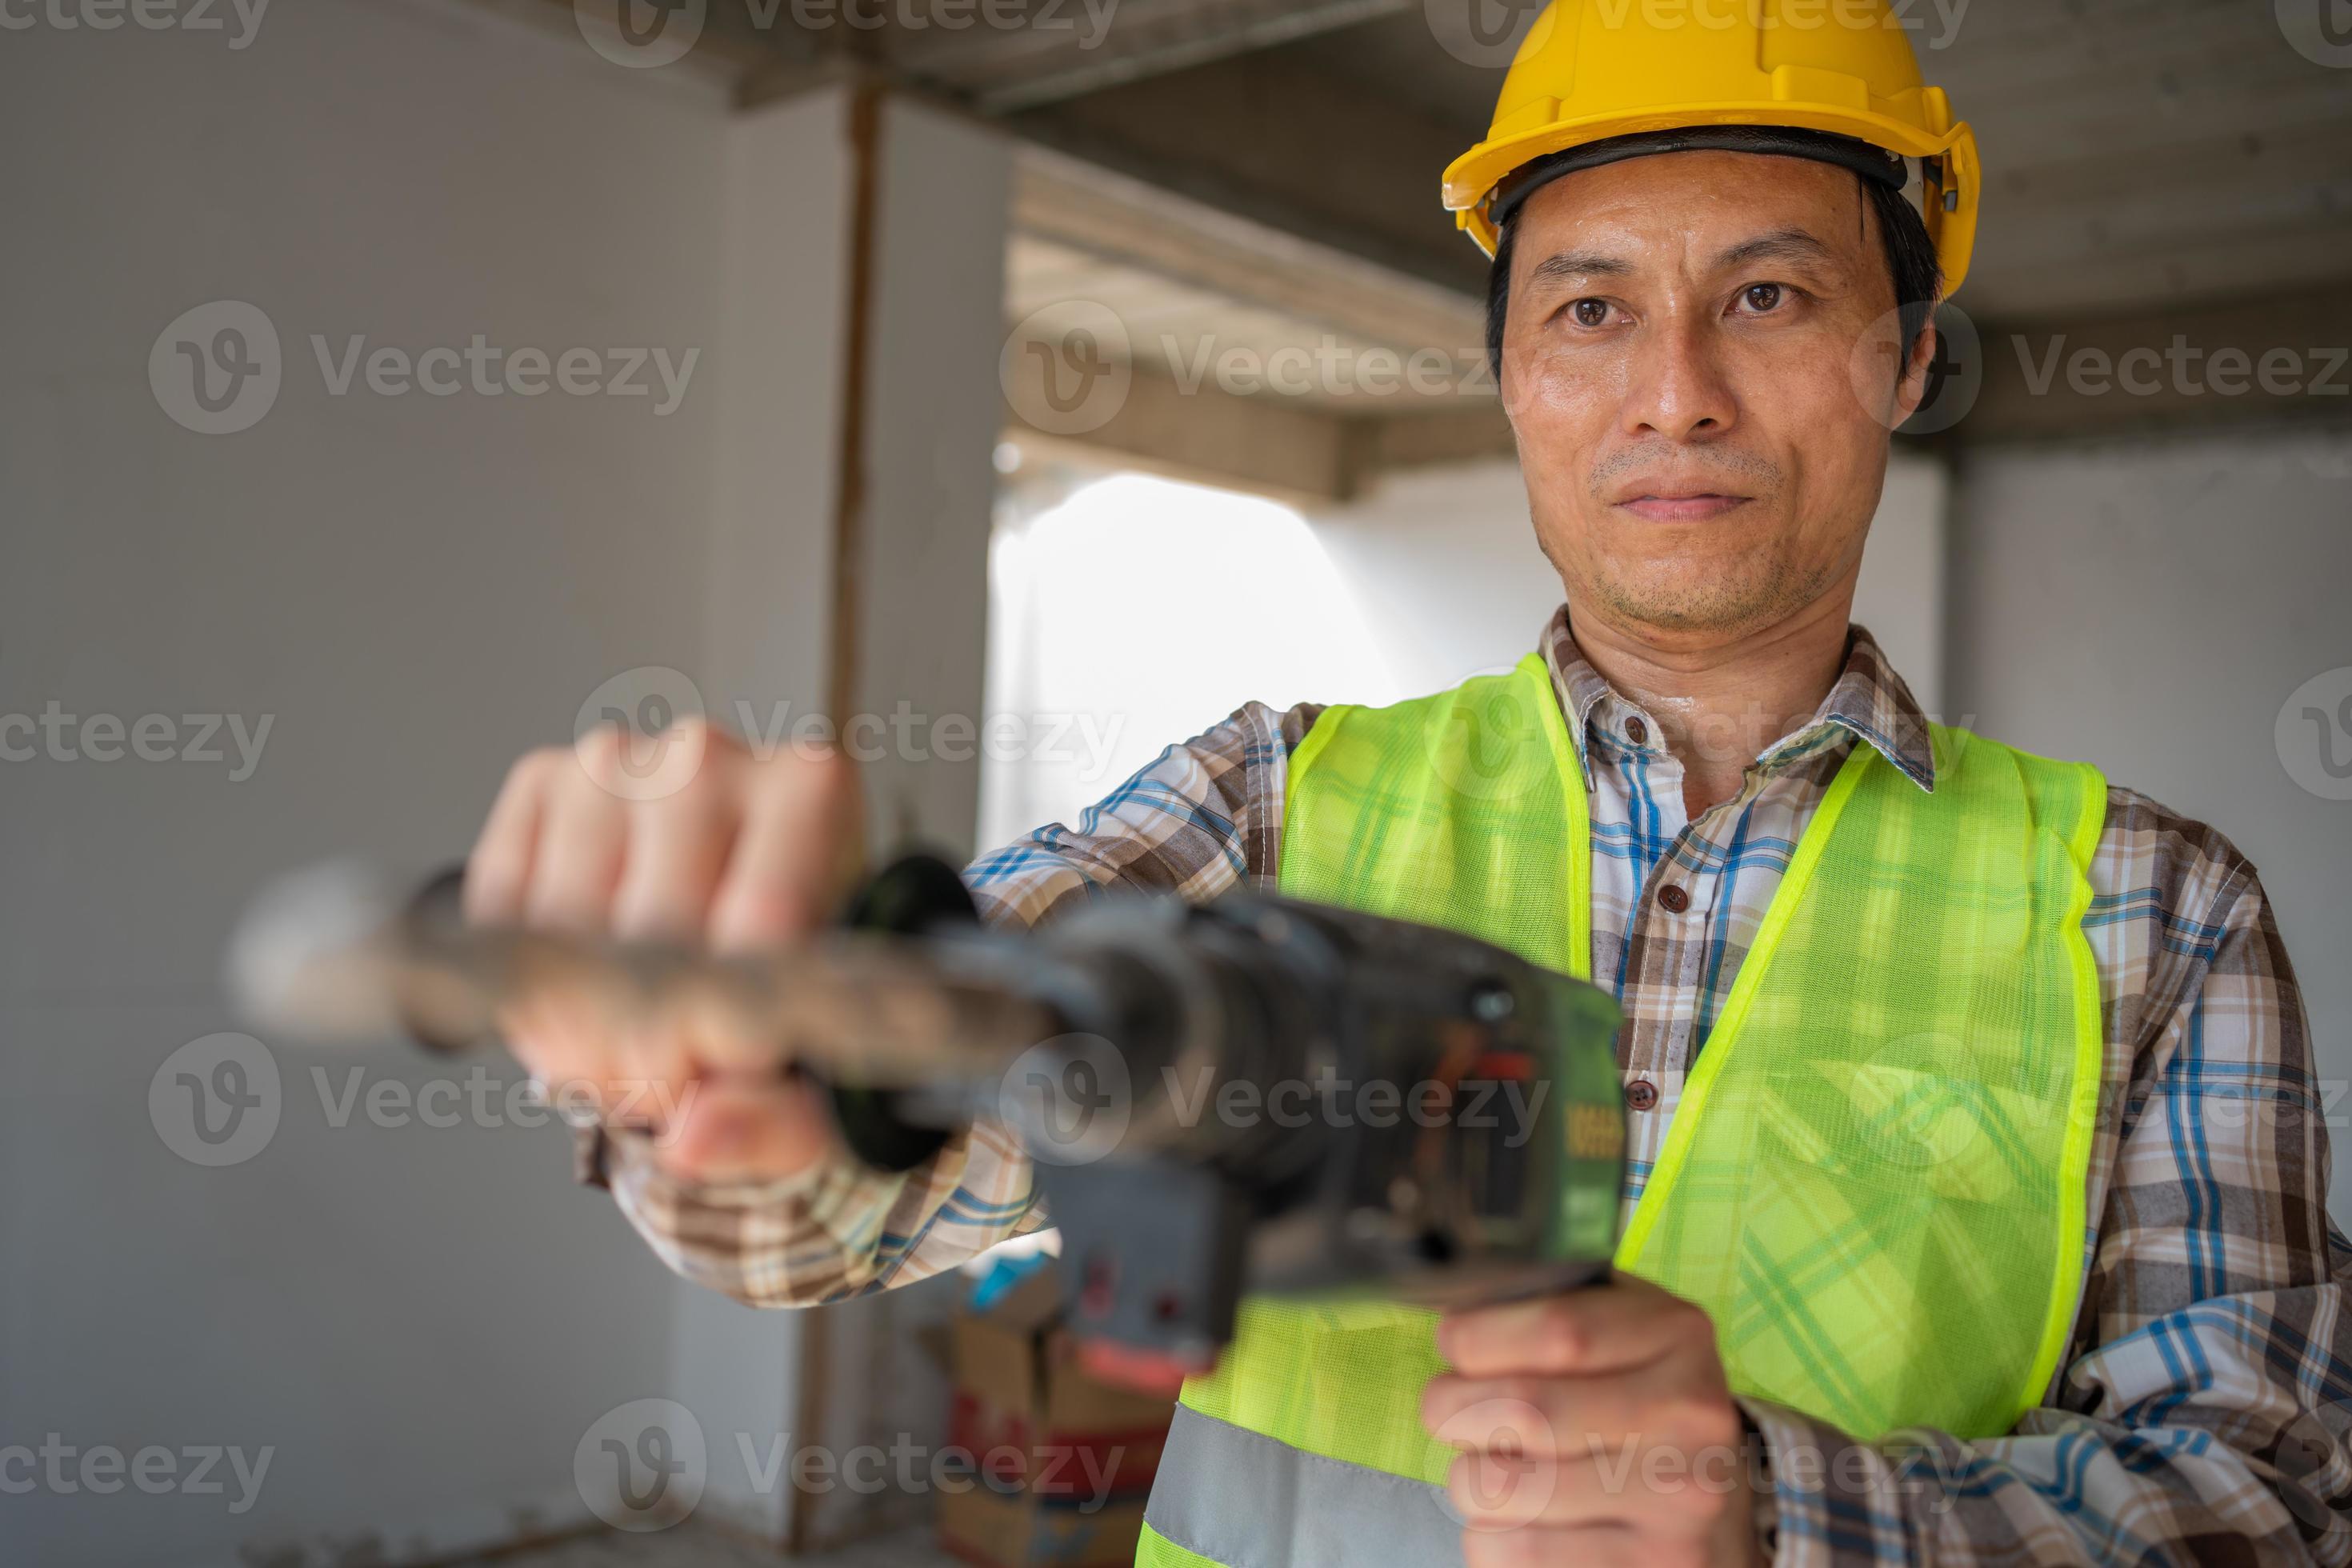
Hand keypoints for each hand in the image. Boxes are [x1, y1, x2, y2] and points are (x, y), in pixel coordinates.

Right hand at [465, 718, 862, 1183]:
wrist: (737, 919)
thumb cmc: (790, 972)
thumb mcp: (817, 1063)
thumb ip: (777, 1118)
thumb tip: (694, 1136)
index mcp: (810, 790)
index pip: (755, 924)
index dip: (720, 1034)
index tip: (711, 1087)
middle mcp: (710, 757)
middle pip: (654, 927)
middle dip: (641, 1043)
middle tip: (652, 1093)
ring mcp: (617, 760)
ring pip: (568, 920)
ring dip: (573, 1020)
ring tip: (610, 1062)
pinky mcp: (542, 782)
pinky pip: (504, 902)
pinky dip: (525, 977)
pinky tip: (571, 1002)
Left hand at [1422, 1272, 1766, 1567]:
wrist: (1706, 1495)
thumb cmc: (1631, 1396)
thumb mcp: (1616, 1327)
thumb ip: (1547, 1306)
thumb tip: (1454, 1318)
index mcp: (1678, 1334)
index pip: (1559, 1329)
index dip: (1479, 1336)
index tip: (1452, 1343)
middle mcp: (1691, 1416)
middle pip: (1526, 1412)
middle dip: (1453, 1408)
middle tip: (1447, 1411)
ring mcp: (1677, 1501)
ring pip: (1505, 1490)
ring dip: (1468, 1478)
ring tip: (1489, 1465)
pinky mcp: (1650, 1566)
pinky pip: (1517, 1552)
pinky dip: (1490, 1534)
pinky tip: (1519, 1516)